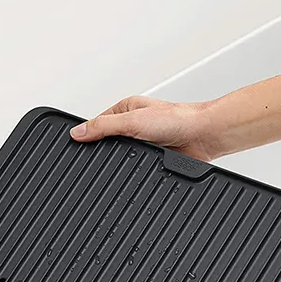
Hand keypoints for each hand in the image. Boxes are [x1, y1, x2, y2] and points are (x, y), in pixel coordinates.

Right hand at [70, 96, 219, 161]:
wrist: (204, 136)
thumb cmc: (178, 119)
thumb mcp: (132, 120)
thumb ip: (103, 126)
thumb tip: (77, 133)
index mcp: (125, 110)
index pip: (96, 124)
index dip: (86, 137)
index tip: (76, 148)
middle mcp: (133, 125)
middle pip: (108, 143)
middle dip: (107, 153)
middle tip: (106, 159)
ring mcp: (144, 143)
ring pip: (123, 158)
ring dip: (125, 163)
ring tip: (127, 163)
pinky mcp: (154, 159)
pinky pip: (138, 168)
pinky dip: (137, 171)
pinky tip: (138, 171)